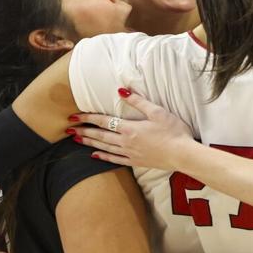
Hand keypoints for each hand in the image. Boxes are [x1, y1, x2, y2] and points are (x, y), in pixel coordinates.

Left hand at [73, 89, 199, 171]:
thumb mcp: (157, 112)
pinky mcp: (137, 162)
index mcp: (130, 128)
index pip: (103, 121)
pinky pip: (115, 160)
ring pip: (104, 148)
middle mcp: (126, 142)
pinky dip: (103, 157)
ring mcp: (130, 154)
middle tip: (69, 129)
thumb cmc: (174, 132)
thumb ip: (138, 101)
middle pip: (100, 135)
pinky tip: (95, 156)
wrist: (183, 154)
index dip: (88, 117)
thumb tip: (121, 90)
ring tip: (77, 139)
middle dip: (84, 131)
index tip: (74, 115)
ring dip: (90, 143)